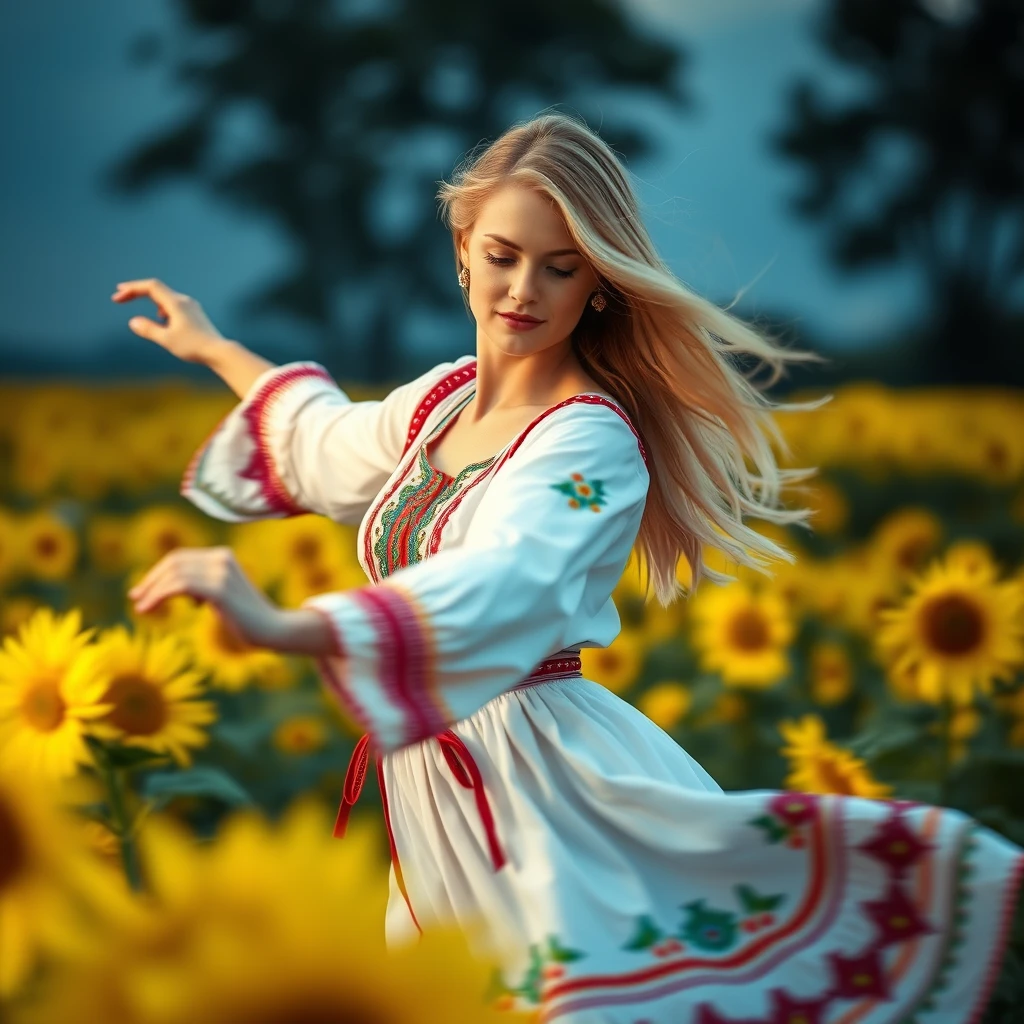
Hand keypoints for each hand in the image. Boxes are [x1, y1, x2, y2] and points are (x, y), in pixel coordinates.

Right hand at [111, 277, 226, 364]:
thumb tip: (133, 322)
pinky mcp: (195, 314)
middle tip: (119, 298)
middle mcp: (184, 301)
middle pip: (157, 289)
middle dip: (137, 292)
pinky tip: (162, 320)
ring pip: (165, 298)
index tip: (118, 294)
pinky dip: (162, 309)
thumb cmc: (194, 347)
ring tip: (142, 312)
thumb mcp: (167, 340)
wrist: (219, 352)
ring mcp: (191, 306)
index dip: (132, 288)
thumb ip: (149, 330)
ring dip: (150, 301)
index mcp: (176, 303)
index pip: (151, 287)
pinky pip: (173, 305)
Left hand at [128, 547, 284, 648]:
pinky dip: (159, 595)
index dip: (157, 573)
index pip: (180, 558)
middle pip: (174, 562)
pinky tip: (150, 608)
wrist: (272, 629)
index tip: (141, 591)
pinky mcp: (219, 588)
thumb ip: (203, 586)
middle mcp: (221, 558)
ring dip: (152, 590)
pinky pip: (180, 586)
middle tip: (135, 598)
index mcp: (223, 556)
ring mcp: (221, 572)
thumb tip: (177, 588)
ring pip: (174, 574)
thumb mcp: (221, 596)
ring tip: (141, 608)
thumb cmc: (247, 619)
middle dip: (151, 580)